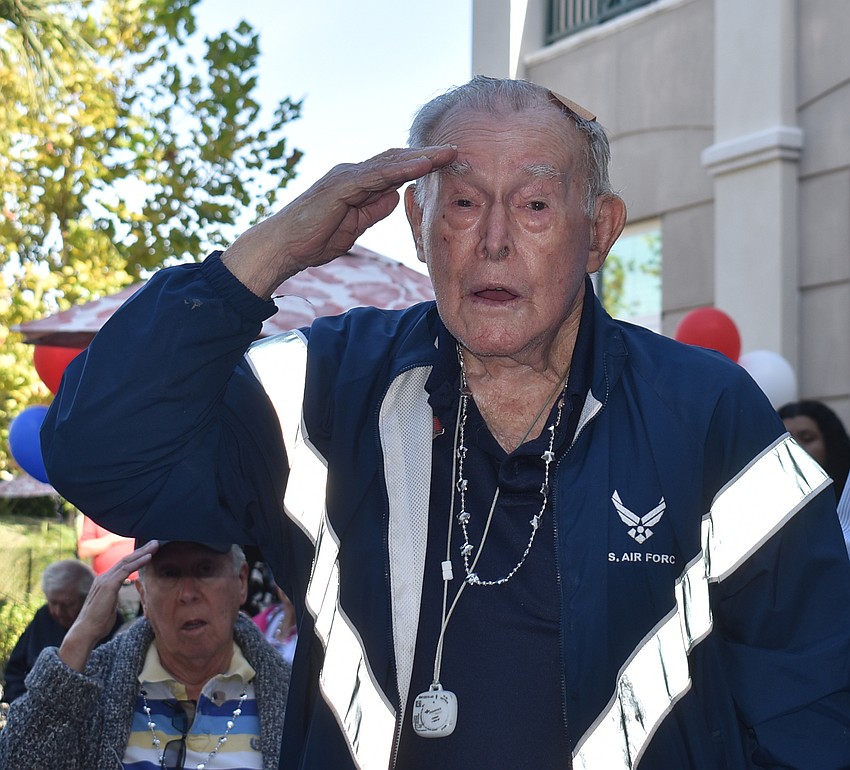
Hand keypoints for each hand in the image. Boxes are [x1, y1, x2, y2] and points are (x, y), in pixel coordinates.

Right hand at [58, 540, 157, 671]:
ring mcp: (105, 580)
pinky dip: (138, 562)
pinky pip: (126, 570)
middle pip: (126, 559)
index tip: (149, 551)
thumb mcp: (110, 605)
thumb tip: (120, 594)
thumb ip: (115, 596)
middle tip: (155, 542)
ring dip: (142, 552)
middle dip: (141, 550)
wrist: (86, 632)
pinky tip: (149, 557)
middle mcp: (104, 577)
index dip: (136, 557)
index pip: (123, 565)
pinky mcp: (108, 585)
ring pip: (127, 561)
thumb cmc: (98, 622)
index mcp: (105, 581)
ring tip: (155, 545)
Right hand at [221, 145, 457, 296]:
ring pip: (390, 162)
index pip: (395, 170)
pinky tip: (422, 165)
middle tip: (458, 151)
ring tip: (449, 153)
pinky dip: (401, 168)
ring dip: (422, 157)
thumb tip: (396, 196)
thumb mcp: (354, 226)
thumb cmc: (314, 239)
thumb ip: (373, 210)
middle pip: (397, 160)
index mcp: (357, 184)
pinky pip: (376, 175)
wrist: (283, 247)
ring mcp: (346, 176)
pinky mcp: (340, 186)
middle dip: (428, 156)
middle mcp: (353, 173)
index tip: (448, 166)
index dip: (421, 166)